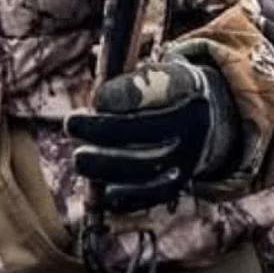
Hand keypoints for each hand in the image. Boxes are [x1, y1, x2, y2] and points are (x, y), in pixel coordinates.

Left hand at [66, 56, 242, 214]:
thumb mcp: (153, 75)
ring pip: (144, 169)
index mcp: (187, 90)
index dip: (122, 96)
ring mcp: (186, 161)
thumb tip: (97, 102)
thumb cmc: (162, 93)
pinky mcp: (177, 186)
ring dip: (105, 166)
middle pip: (144, 132)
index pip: (154, 93)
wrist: (203, 123)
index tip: (97, 98)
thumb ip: (127, 82)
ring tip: (79, 159)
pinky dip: (122, 197)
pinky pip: (148, 197)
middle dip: (103, 130)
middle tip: (71, 124)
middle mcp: (191, 127)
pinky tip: (102, 192)